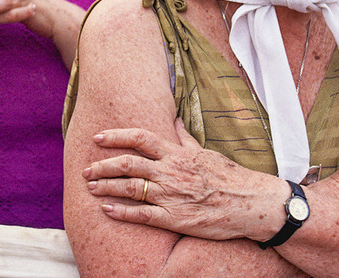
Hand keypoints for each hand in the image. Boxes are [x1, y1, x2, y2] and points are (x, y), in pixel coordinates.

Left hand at [82, 119, 286, 241]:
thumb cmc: (229, 176)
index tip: (98, 138)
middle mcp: (170, 172)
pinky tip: (107, 210)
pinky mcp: (175, 218)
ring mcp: (171, 195)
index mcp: (177, 153)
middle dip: (103, 165)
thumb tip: (174, 119)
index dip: (116, 136)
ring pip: (130, 188)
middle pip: (128, 163)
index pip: (140, 138)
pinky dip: (122, 212)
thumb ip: (185, 137)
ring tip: (91, 187)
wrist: (251, 202)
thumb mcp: (205, 151)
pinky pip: (142, 214)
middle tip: (86, 169)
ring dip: (107, 186)